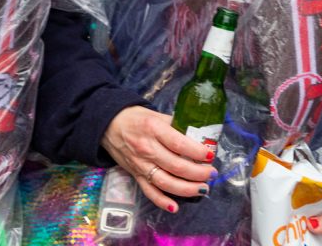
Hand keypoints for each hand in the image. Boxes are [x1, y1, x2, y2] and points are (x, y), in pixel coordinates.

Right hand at [101, 106, 215, 213]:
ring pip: (166, 182)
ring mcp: (141, 165)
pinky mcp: (136, 175)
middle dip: (198, 172)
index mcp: (154, 130)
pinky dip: (162, 201)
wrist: (109, 125)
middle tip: (212, 173)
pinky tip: (175, 206)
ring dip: (187, 189)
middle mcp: (147, 149)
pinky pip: (149, 192)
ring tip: (203, 188)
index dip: (197, 152)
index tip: (210, 155)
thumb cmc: (136, 118)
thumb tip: (199, 135)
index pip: (179, 144)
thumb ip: (176, 125)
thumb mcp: (157, 115)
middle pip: (176, 166)